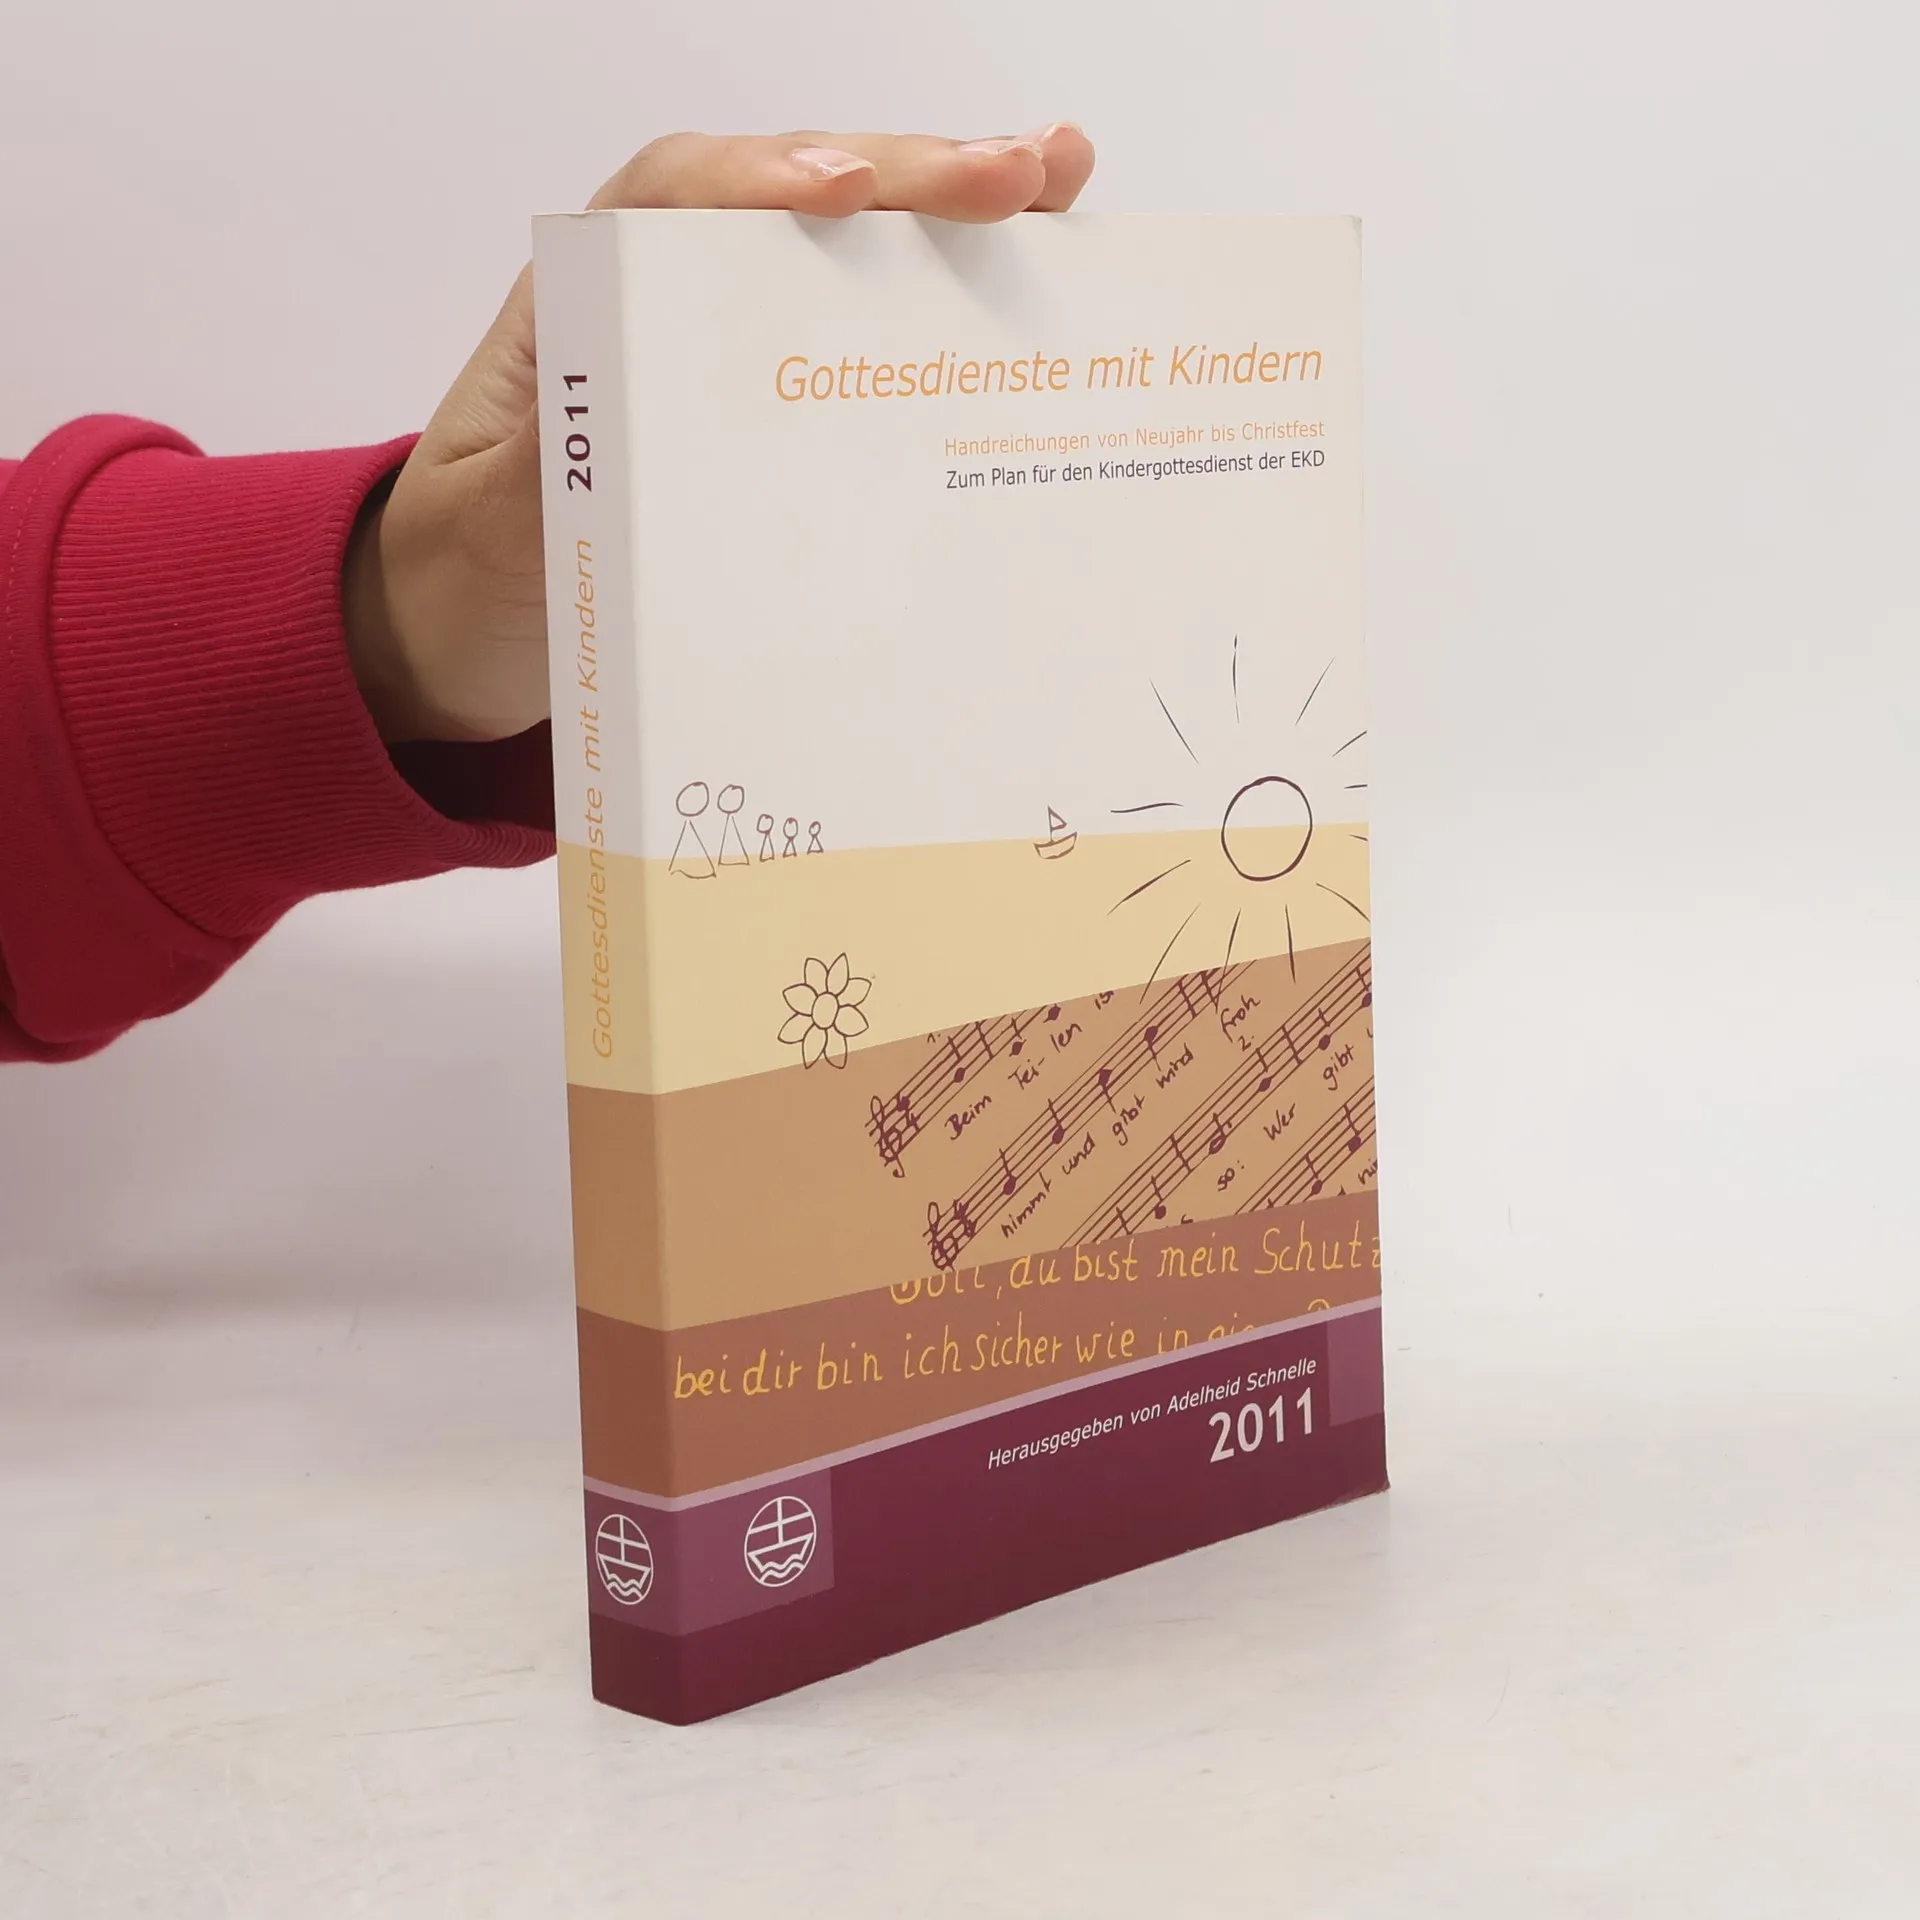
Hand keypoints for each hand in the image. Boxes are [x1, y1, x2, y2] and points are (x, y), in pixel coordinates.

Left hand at [344, 125, 1096, 742]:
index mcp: (580, 308)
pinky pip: (867, 341)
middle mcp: (664, 305)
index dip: (760, 182)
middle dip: (909, 177)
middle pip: (791, 204)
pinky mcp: (774, 415)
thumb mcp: (492, 537)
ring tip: (1059, 188)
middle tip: (1023, 174)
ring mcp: (728, 354)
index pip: (673, 201)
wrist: (464, 636)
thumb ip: (548, 484)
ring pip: (847, 255)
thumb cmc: (468, 575)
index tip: (845, 190)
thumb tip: (627, 454)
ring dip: (953, 218)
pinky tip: (1028, 285)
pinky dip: (947, 310)